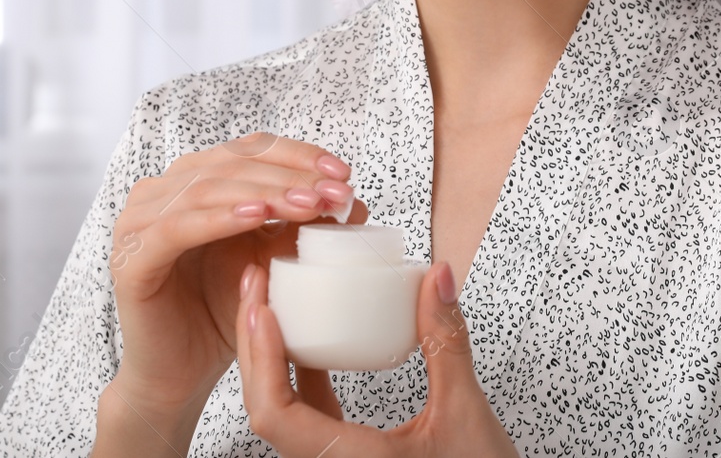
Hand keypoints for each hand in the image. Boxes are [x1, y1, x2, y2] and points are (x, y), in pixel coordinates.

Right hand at [93, 133, 369, 454]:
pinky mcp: (131, 258)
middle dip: (289, 175)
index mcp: (193, 182)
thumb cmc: (223, 313)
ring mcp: (139, 222)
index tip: (343, 172)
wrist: (182, 373)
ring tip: (307, 204)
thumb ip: (301, 228)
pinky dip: (220, 217)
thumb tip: (356, 202)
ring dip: (264, 192)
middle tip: (333, 192)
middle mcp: (162, 192)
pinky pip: (178, 227)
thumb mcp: (271, 262)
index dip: (297, 155)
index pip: (250, 150)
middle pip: (231, 163)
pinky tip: (257, 216)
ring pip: (208, 188)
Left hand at [236, 260, 518, 457]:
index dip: (261, 359)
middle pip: (267, 408)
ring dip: (271, 357)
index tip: (263, 310)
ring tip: (273, 303)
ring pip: (284, 412)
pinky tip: (311, 342)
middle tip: (258, 286)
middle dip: (255, 342)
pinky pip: (309, 415)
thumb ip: (446, 343)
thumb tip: (435, 280)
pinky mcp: (348, 457)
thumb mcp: (465, 413)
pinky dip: (300, 375)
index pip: (276, 415)